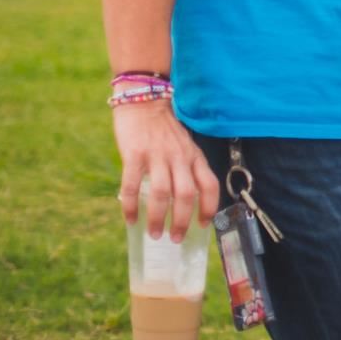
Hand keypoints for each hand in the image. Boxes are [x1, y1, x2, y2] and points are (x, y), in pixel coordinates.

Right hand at [113, 100, 219, 242]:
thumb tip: (183, 200)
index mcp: (194, 156)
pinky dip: (132, 206)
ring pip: (163, 193)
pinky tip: (130, 219)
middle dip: (182, 220)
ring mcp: (157, 156)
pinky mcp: (135, 155)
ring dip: (158, 218)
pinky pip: (133, 185)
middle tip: (175, 239)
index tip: (203, 225)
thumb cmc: (164, 128)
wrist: (144, 101)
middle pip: (187, 194)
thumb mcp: (184, 145)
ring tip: (154, 234)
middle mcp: (179, 157)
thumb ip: (185, 167)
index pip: (210, 184)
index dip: (209, 207)